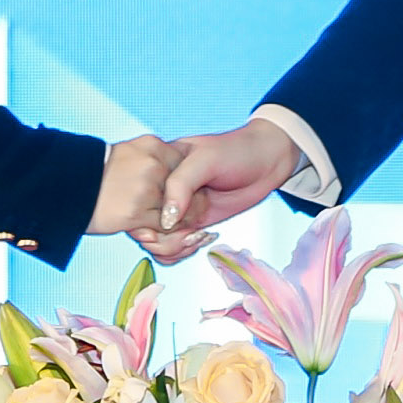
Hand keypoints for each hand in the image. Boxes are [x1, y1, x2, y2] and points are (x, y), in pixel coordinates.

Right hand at [90, 135, 182, 237]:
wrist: (67, 188)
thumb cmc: (98, 174)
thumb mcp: (129, 153)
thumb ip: (153, 159)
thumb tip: (175, 174)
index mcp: (152, 145)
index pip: (186, 165)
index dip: (186, 183)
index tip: (186, 194)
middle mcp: (152, 163)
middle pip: (186, 188)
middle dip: (187, 203)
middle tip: (184, 213)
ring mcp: (145, 188)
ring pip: (179, 210)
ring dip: (177, 220)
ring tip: (168, 222)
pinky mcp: (137, 212)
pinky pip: (165, 227)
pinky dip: (164, 231)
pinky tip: (154, 230)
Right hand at [148, 120, 305, 246]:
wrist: (267, 161)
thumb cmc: (235, 150)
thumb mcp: (205, 159)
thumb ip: (181, 184)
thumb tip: (165, 220)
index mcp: (158, 168)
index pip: (135, 200)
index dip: (144, 219)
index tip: (167, 225)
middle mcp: (164, 192)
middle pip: (141, 226)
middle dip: (162, 239)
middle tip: (190, 233)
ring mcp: (178, 209)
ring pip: (156, 242)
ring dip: (173, 248)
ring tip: (198, 237)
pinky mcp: (193, 223)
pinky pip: (173, 247)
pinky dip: (181, 252)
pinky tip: (201, 239)